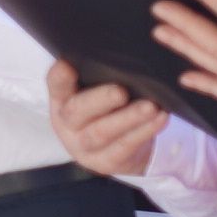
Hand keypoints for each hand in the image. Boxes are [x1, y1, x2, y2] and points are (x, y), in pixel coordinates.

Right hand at [48, 59, 167, 179]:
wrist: (117, 148)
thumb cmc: (108, 109)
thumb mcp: (96, 92)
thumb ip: (100, 75)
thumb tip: (123, 53)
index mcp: (61, 100)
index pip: (56, 84)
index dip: (60, 76)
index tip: (68, 65)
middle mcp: (66, 124)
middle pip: (77, 111)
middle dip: (100, 100)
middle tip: (121, 91)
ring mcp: (83, 146)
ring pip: (103, 132)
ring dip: (129, 118)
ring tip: (151, 107)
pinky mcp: (105, 162)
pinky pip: (125, 147)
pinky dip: (144, 132)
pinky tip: (160, 118)